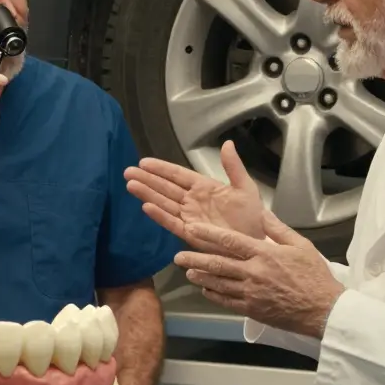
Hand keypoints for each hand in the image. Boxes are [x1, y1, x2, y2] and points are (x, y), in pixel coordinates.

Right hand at [124, 141, 264, 241]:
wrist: (256, 241)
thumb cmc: (251, 216)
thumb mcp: (245, 188)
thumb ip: (234, 167)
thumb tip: (228, 143)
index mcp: (204, 187)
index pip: (178, 175)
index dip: (161, 168)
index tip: (144, 162)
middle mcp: (192, 200)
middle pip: (165, 188)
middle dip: (147, 179)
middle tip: (128, 172)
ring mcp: (189, 216)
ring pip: (164, 203)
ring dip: (147, 194)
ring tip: (131, 185)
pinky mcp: (190, 233)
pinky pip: (172, 222)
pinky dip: (159, 215)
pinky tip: (146, 207)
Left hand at [174, 209, 344, 338]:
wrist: (324, 310)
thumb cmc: (314, 276)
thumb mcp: (300, 245)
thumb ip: (277, 229)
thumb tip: (261, 212)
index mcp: (264, 254)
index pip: (229, 241)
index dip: (207, 234)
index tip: (191, 229)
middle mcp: (253, 273)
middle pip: (217, 264)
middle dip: (195, 260)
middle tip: (178, 257)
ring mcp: (251, 293)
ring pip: (218, 284)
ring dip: (200, 278)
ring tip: (187, 272)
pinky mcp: (252, 310)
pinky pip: (226, 302)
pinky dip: (214, 295)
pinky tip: (206, 291)